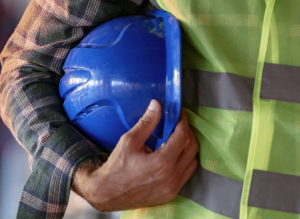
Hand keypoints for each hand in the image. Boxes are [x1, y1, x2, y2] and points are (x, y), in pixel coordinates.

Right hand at [71, 100, 198, 211]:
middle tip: (179, 125)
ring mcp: (173, 187)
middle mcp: (172, 176)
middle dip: (188, 133)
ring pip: (192, 163)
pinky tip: (171, 157)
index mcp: (163, 162)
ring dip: (187, 149)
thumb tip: (156, 105)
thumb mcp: (129, 141)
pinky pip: (185, 175)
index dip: (183, 122)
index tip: (180, 115)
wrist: (108, 193)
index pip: (182, 136)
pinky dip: (183, 163)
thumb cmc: (116, 167)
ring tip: (175, 141)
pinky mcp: (171, 194)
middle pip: (192, 148)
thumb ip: (146, 123)